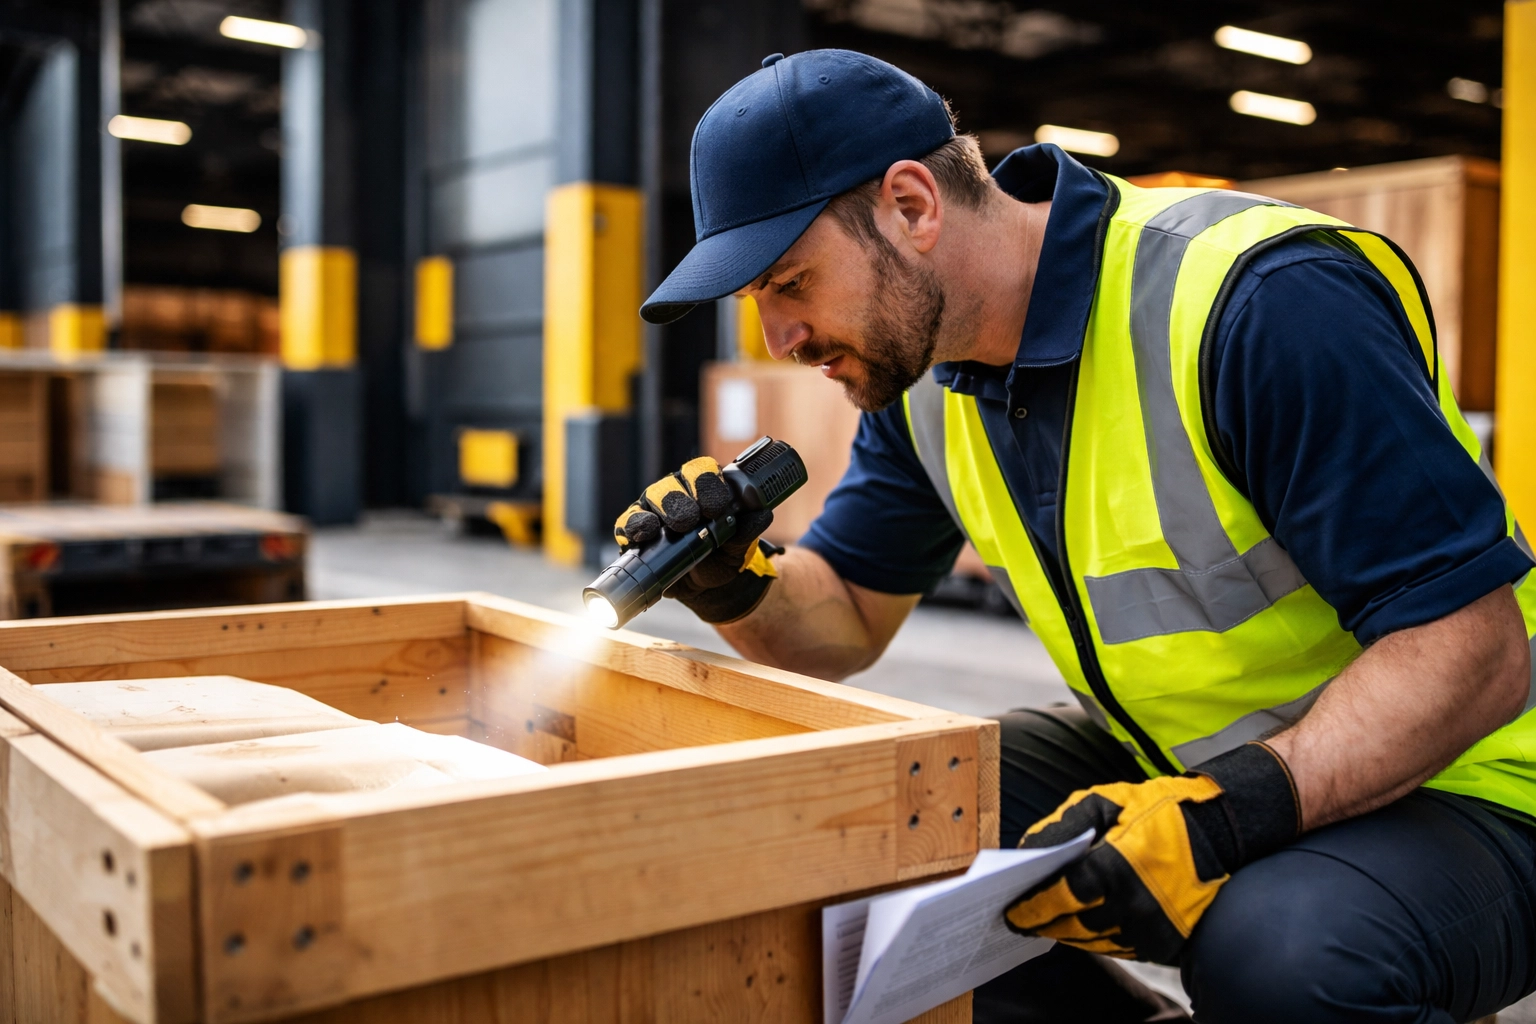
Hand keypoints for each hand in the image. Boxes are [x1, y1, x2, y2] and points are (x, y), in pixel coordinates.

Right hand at [614, 456, 778, 622]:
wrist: (708, 586)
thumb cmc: (723, 556)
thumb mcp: (740, 546)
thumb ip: (749, 529)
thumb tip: (763, 514)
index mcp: (704, 486)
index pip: (702, 471)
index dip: (708, 485)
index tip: (715, 509)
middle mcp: (676, 492)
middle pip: (673, 484)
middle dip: (681, 501)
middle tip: (689, 521)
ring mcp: (654, 509)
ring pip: (650, 499)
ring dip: (658, 513)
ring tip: (665, 529)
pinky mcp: (637, 530)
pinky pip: (628, 522)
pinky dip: (632, 527)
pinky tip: (641, 535)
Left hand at [1003, 742, 1299, 964]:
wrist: (1220, 831)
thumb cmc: (1158, 810)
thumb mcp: (1105, 802)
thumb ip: (1063, 826)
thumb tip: (1029, 850)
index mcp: (1115, 868)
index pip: (1060, 898)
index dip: (1032, 908)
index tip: (1011, 912)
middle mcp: (1133, 905)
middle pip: (1072, 926)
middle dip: (1044, 924)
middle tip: (1022, 921)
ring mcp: (1151, 929)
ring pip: (1094, 941)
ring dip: (1067, 934)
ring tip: (1047, 924)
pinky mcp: (1167, 943)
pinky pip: (1120, 947)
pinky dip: (1097, 939)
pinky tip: (1082, 927)